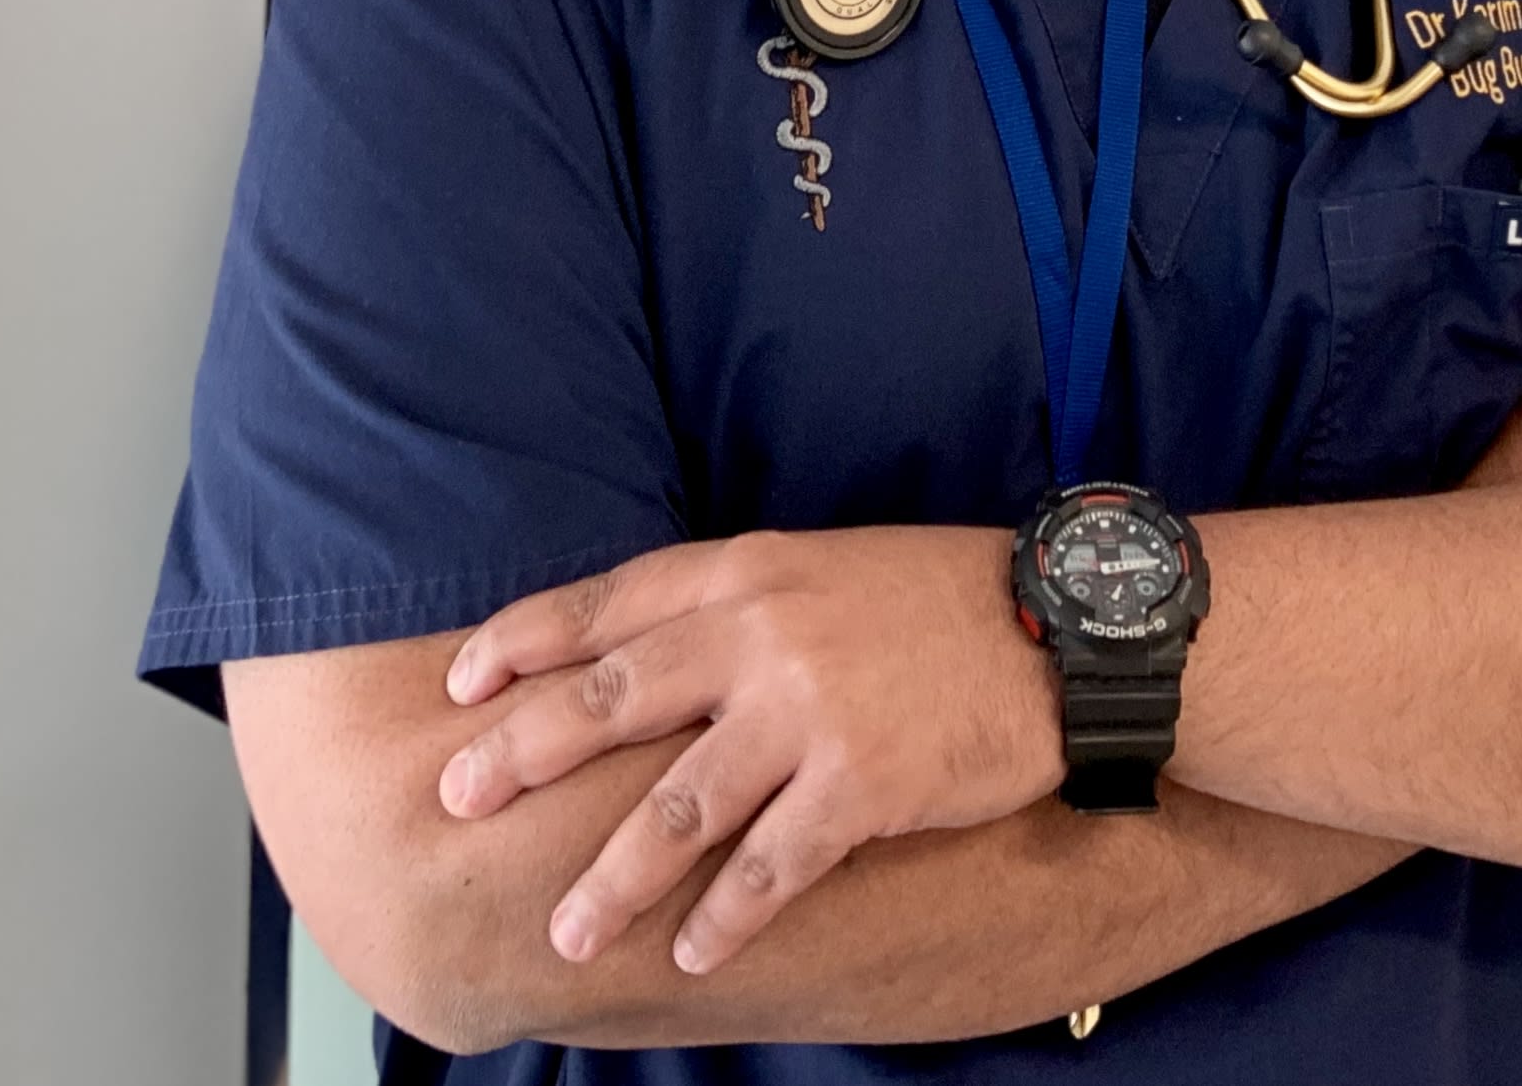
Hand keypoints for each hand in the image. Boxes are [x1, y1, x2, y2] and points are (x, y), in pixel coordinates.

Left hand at [437, 527, 1058, 975]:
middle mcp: (764, 635)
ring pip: (678, 807)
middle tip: (457, 798)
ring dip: (613, 879)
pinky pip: (771, 866)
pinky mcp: (863, 783)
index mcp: (749, 573)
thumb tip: (643, 648)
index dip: (523, 643)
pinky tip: (691, 954)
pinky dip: (724, 918)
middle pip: (611, 700)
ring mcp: (811, 710)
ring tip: (566, 935)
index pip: (607, 605)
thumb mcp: (823, 567)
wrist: (1064, 629)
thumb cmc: (941, 598)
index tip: (460, 684)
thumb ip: (737, 602)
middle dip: (521, 753)